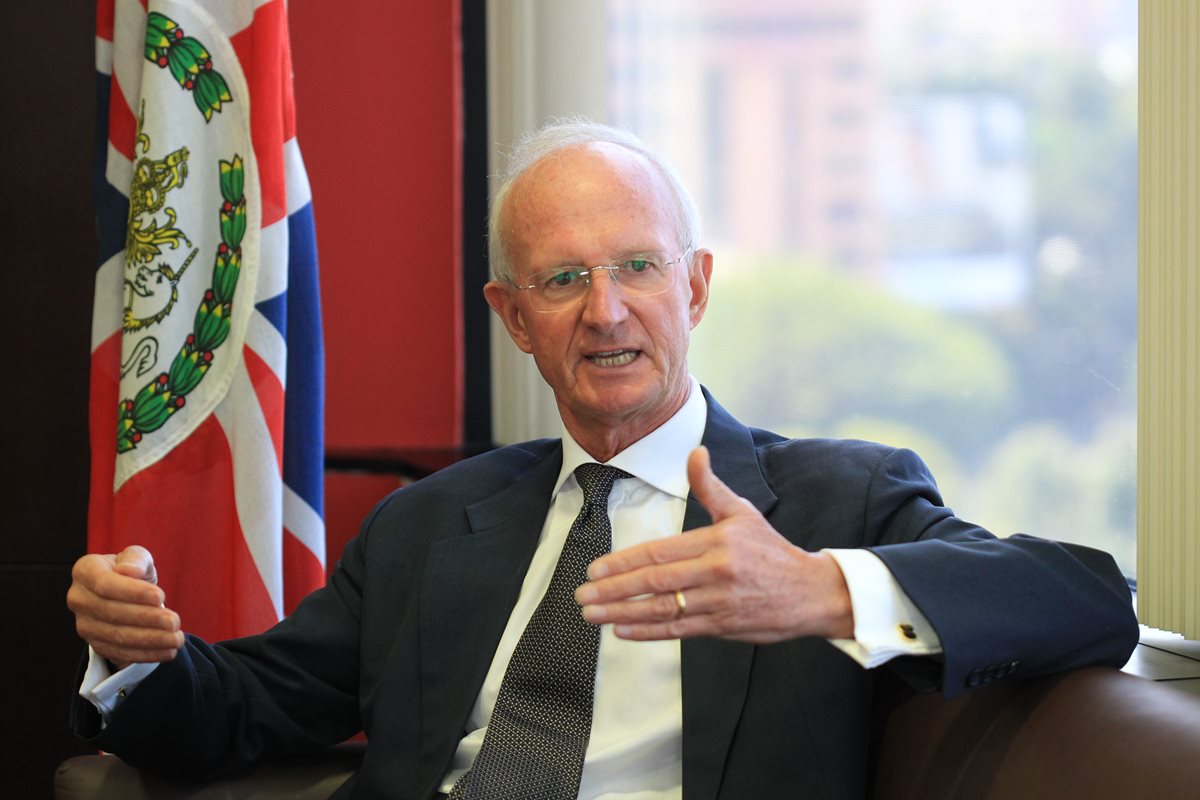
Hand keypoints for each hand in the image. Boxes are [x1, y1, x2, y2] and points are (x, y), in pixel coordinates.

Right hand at [66, 545, 183, 668]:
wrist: (127, 595)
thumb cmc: (133, 571)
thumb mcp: (138, 558)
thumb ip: (136, 559)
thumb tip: (129, 570)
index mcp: (85, 571)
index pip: (105, 584)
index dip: (132, 592)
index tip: (161, 597)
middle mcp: (78, 599)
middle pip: (111, 613)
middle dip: (146, 618)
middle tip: (174, 622)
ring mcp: (84, 624)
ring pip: (117, 636)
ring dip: (150, 640)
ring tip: (176, 639)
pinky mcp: (96, 644)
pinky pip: (120, 652)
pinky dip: (146, 654)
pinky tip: (168, 652)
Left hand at [575, 446, 853, 643]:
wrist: (810, 592)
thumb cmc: (771, 551)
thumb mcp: (741, 512)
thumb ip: (710, 486)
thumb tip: (695, 452)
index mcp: (715, 542)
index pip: (660, 552)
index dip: (624, 561)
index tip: (595, 568)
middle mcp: (715, 573)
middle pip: (655, 582)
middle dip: (614, 590)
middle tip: (582, 594)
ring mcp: (718, 603)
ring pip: (663, 609)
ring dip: (623, 613)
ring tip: (592, 615)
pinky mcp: (722, 627)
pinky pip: (679, 630)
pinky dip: (648, 632)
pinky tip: (623, 631)